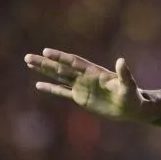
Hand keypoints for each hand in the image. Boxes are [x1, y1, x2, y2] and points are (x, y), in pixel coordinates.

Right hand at [24, 49, 154, 121]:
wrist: (132, 107)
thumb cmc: (132, 96)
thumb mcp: (128, 85)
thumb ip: (124, 74)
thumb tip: (121, 61)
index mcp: (94, 72)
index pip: (74, 63)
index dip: (60, 57)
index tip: (46, 52)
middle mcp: (85, 77)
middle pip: (61, 68)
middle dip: (45, 63)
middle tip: (28, 56)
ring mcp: (81, 87)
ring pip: (59, 77)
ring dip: (45, 70)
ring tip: (29, 63)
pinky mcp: (81, 98)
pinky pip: (63, 92)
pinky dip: (51, 88)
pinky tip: (39, 84)